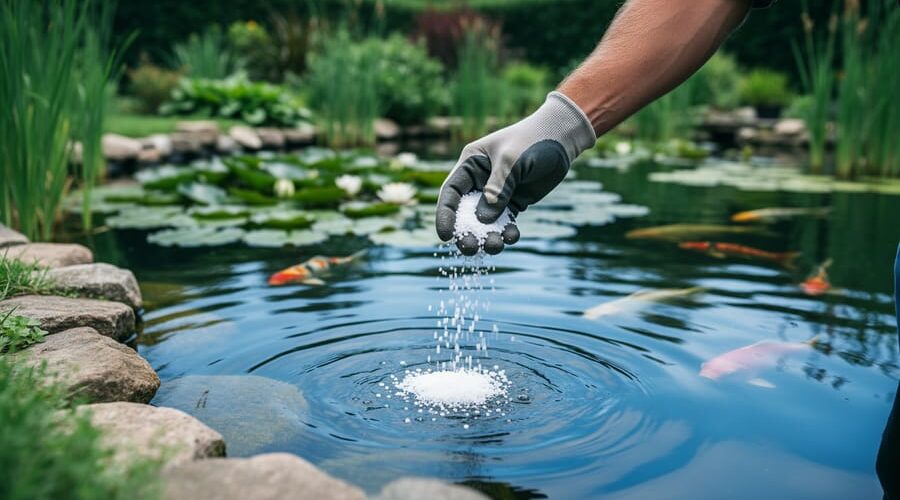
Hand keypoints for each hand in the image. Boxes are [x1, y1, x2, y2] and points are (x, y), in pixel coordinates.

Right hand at [435, 91, 595, 254]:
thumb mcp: (511, 161)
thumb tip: (483, 220)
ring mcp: (496, 194)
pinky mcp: (513, 203)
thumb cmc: (531, 141)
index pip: (450, 193)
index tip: (445, 236)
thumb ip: (496, 189)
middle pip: (465, 212)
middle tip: (471, 247)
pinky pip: (505, 223)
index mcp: (470, 165)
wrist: (561, 139)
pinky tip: (512, 236)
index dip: (445, 215)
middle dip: (466, 232)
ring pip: (485, 222)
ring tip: (496, 245)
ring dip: (487, 236)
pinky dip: (506, 232)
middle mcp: (479, 181)